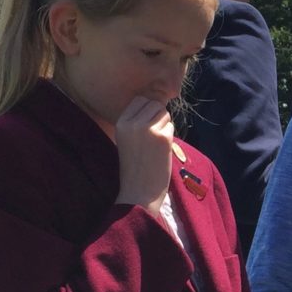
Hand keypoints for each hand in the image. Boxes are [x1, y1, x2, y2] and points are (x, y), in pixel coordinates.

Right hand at [114, 96, 173, 215]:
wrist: (138, 191)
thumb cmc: (134, 167)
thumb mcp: (127, 139)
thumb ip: (137, 122)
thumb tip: (158, 103)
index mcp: (121, 122)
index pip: (140, 100)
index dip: (148, 110)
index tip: (147, 125)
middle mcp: (133, 123)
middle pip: (154, 104)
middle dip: (158, 117)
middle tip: (154, 137)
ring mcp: (148, 129)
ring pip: (165, 114)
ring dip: (165, 126)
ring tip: (156, 145)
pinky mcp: (163, 137)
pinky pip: (171, 127)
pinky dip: (170, 137)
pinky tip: (161, 151)